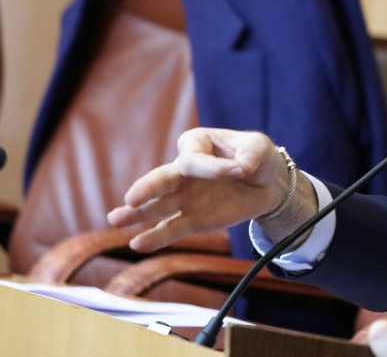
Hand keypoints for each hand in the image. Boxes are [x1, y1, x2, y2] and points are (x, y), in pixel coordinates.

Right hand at [107, 128, 292, 251]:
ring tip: (117, 220)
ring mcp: (185, 196)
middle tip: (132, 198)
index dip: (215, 167)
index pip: (195, 158)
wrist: (268, 184)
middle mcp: (184, 170)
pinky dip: (156, 237)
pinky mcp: (193, 218)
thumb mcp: (259, 147)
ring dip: (138, 214)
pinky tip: (138, 244)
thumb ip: (251, 152)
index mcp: (197, 144)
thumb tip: (242, 165)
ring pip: (158, 206)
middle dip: (147, 189)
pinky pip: (172, 228)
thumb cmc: (258, 157)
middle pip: (161, 179)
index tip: (241, 169)